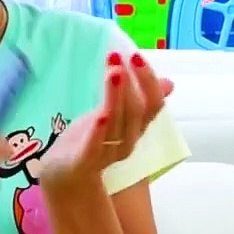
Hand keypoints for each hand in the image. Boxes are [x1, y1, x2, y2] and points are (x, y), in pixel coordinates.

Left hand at [37, 50, 173, 191]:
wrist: (64, 178)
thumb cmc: (90, 143)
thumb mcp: (115, 116)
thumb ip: (138, 99)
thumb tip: (169, 83)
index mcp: (134, 129)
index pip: (152, 105)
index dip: (148, 81)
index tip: (136, 55)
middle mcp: (126, 142)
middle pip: (137, 113)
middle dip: (132, 82)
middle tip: (121, 55)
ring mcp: (106, 154)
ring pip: (117, 125)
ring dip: (116, 96)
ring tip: (114, 71)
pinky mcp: (83, 163)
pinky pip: (95, 147)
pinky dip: (99, 132)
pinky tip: (101, 115)